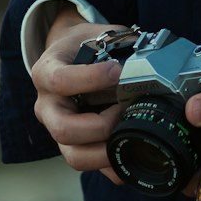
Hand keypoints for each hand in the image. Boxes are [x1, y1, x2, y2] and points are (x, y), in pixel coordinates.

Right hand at [30, 13, 127, 182]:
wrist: (67, 55)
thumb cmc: (83, 45)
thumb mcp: (94, 35)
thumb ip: (117, 42)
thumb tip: (153, 54)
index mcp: (46, 74)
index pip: (59, 81)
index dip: (89, 79)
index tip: (116, 71)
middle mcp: (47, 106)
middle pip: (62, 130)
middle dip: (99, 126)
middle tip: (123, 110)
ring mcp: (58, 129)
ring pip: (74, 156)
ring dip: (106, 150)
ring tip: (129, 131)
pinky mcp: (73, 145)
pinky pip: (91, 165)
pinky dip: (113, 165)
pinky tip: (132, 152)